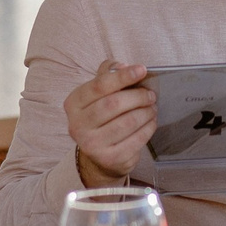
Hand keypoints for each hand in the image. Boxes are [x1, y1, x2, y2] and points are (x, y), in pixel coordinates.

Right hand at [66, 59, 153, 185]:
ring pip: (128, 122)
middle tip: (151, 94)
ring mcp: (92, 145)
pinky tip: (151, 122)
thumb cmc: (101, 117)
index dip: (122, 76)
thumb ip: (108, 75)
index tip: (142, 70)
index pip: (99, 86)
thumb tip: (123, 66)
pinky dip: (148, 128)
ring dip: (146, 112)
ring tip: (152, 107)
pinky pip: (136, 140)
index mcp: (73, 103)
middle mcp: (78, 125)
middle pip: (114, 104)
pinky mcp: (110, 159)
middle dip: (138, 96)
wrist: (98, 156)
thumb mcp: (98, 94)